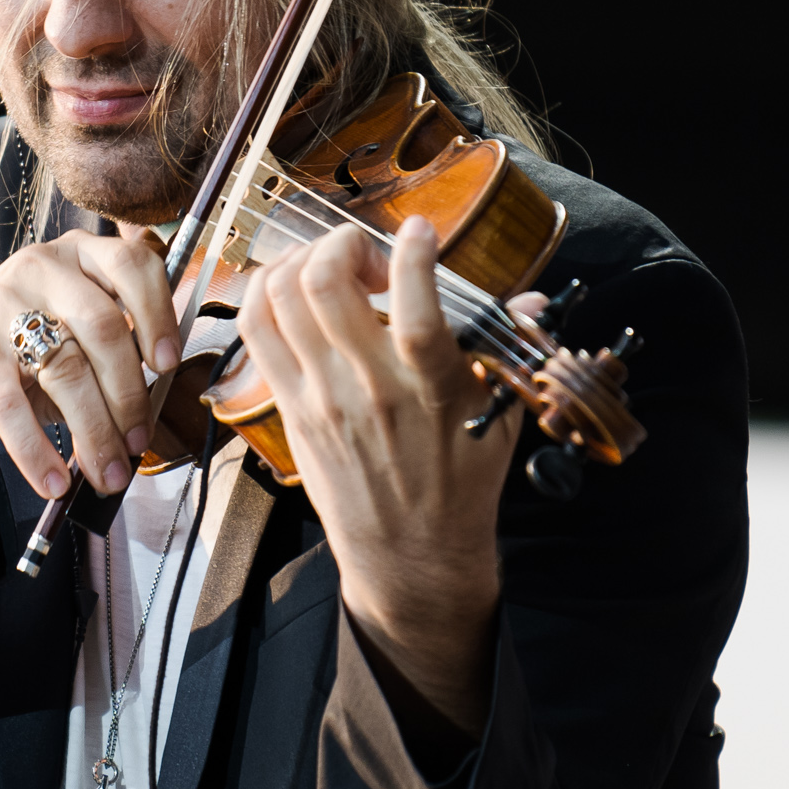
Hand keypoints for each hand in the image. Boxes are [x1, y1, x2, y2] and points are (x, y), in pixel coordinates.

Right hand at [0, 226, 179, 500]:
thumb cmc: (12, 344)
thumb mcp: (65, 325)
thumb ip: (110, 347)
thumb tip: (151, 409)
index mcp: (76, 255)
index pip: (133, 266)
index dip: (159, 315)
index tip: (168, 364)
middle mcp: (41, 269)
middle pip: (105, 328)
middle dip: (129, 396)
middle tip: (137, 442)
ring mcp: (3, 307)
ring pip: (67, 371)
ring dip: (95, 433)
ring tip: (106, 472)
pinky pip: (14, 408)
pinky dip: (37, 452)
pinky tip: (54, 481)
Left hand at [240, 216, 519, 733]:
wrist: (411, 557)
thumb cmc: (460, 484)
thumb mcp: (499, 417)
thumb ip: (509, 348)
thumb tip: (531, 299)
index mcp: (431, 387)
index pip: (415, 305)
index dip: (412, 251)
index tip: (421, 231)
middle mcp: (369, 387)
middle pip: (325, 284)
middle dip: (344, 244)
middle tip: (369, 260)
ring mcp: (321, 397)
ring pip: (280, 298)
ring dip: (302, 262)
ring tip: (331, 269)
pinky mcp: (290, 409)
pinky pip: (257, 331)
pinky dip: (266, 293)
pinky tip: (294, 291)